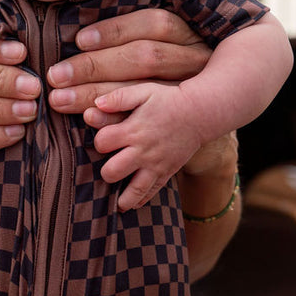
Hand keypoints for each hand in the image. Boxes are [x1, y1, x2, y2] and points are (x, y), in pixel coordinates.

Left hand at [47, 9, 209, 115]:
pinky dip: (116, 124)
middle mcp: (196, 60)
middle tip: (57, 76)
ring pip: (143, 91)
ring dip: (96, 95)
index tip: (79, 39)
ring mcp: (194, 90)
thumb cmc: (173, 72)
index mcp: (192, 34)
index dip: (116, 30)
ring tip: (61, 100)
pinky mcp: (182, 119)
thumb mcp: (164, 45)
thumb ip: (131, 37)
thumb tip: (81, 36)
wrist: (210, 113)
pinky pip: (146, 124)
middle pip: (144, 58)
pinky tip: (89, 125)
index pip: (155, 24)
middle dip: (95, 66)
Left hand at [84, 81, 205, 209]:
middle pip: (112, 172)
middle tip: (109, 166)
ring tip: (115, 201)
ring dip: (121, 197)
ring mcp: (155, 165)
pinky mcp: (166, 173)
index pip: (102, 143)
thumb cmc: (167, 100)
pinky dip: (139, 201)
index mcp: (133, 131)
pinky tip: (131, 204)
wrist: (199, 112)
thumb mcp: (143, 91)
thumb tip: (96, 104)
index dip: (99, 141)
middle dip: (105, 171)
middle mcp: (143, 152)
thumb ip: (119, 97)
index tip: (105, 139)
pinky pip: (151, 193)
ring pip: (133, 191)